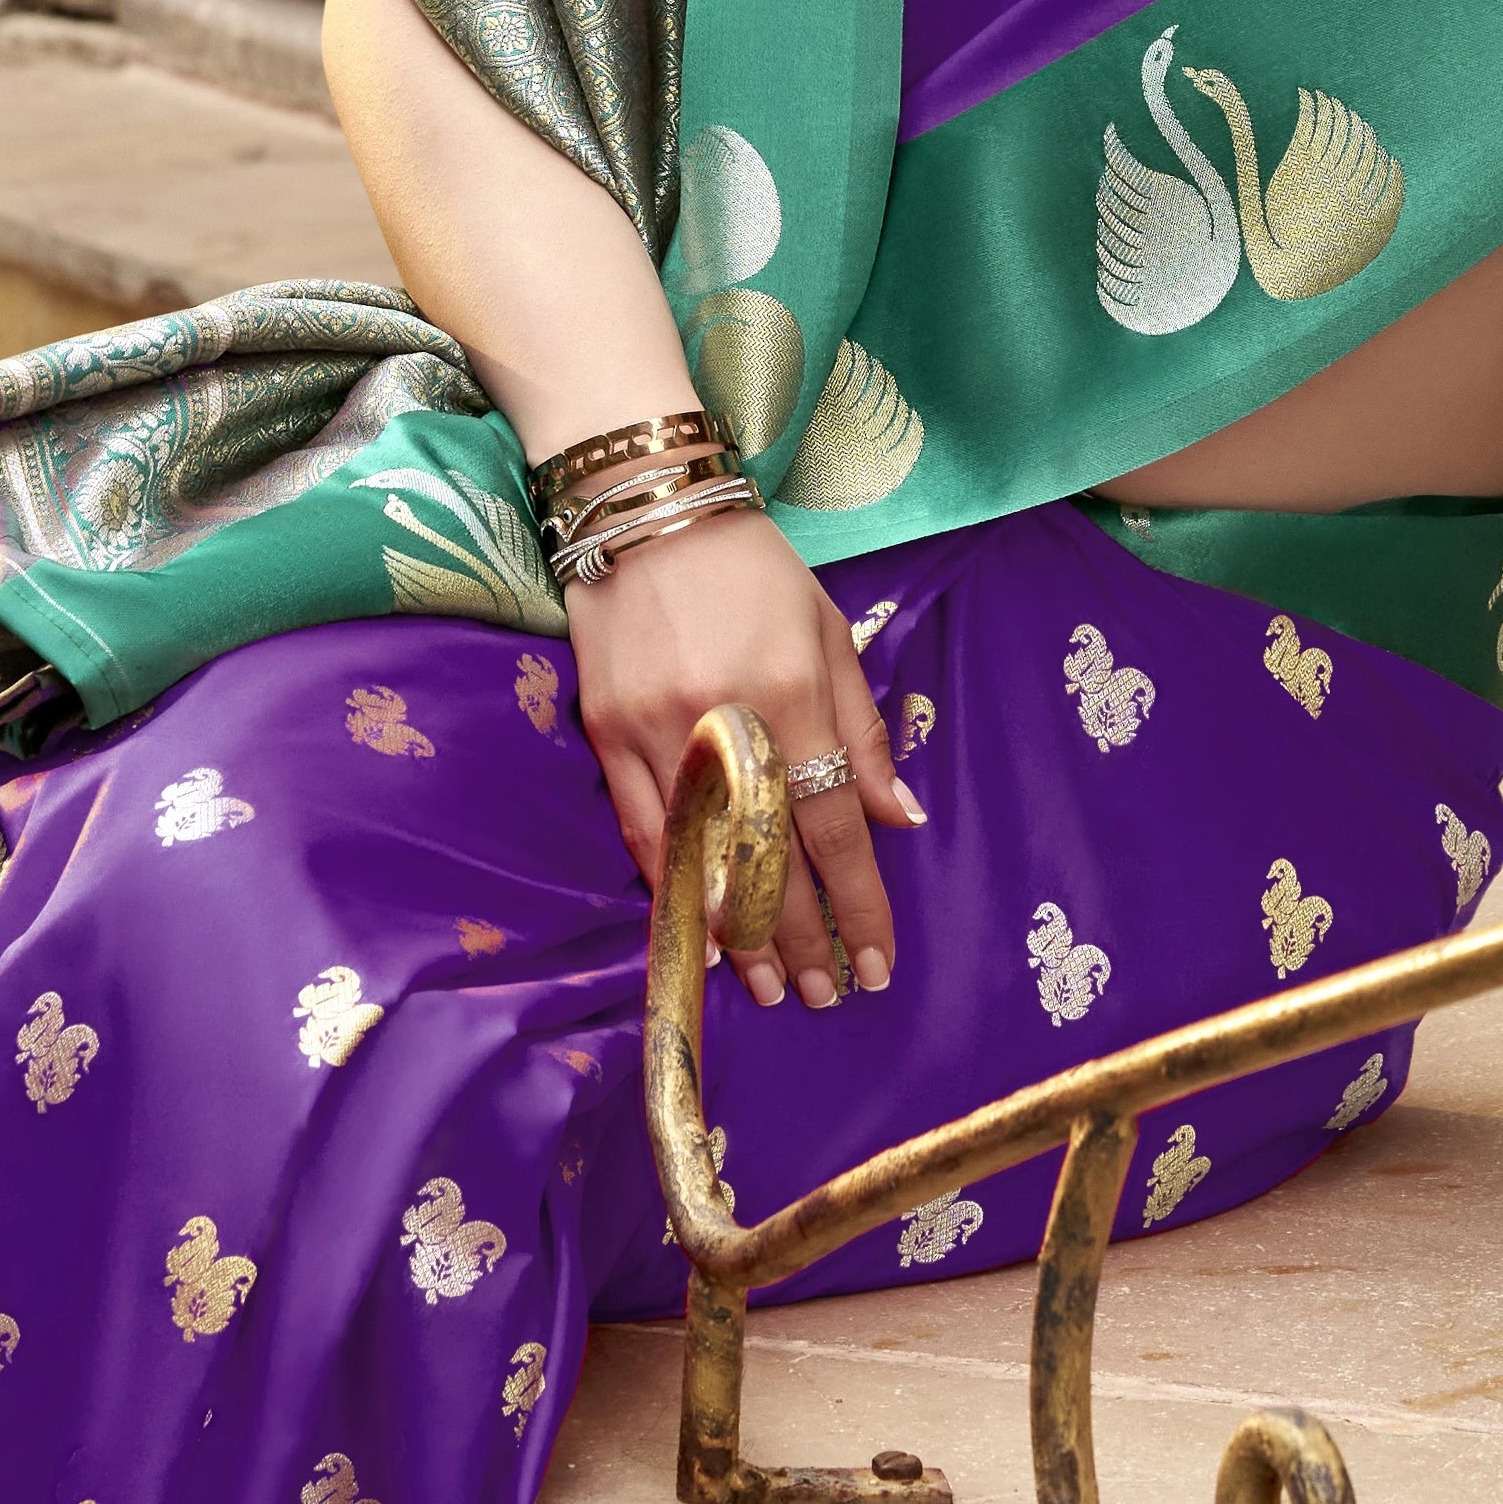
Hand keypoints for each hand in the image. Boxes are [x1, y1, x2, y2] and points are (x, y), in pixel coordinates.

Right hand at [566, 515, 923, 1013]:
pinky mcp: (605, 732)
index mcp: (791, 691)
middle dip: (803, 937)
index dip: (858, 900)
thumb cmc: (754, 569)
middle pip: (768, 856)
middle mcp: (724, 720)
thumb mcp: (828, 630)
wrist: (647, 509)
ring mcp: (657, 731)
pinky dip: (673, 888)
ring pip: (702, 858)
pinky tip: (699, 932)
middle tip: (827, 994)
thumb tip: (897, 819)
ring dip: (738, 933)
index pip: (831, 823)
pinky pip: (643, 832)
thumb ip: (862, 728)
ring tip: (770, 987)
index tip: (877, 958)